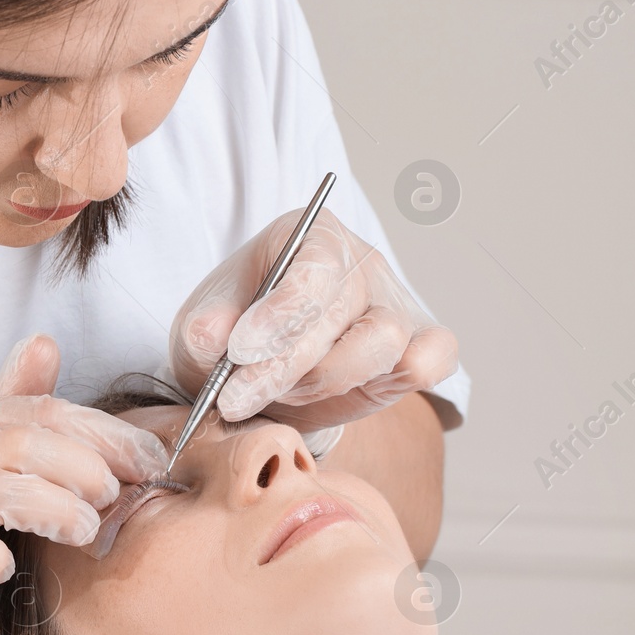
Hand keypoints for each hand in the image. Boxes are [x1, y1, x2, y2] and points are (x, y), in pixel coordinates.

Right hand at [0, 333, 167, 634]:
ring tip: (88, 529)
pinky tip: (11, 567)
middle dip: (85, 466)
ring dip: (55, 508)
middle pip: (23, 444)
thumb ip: (12, 406)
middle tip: (118, 495)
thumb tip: (44, 342)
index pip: (42, 412)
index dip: (106, 432)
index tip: (152, 459)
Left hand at [169, 207, 458, 430]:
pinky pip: (433, 360)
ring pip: (385, 342)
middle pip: (342, 311)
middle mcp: (360, 264)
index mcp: (310, 236)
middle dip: (285, 364)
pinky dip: (405, 380)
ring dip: (325, 381)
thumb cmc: (235, 333)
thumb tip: (215, 335)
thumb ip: (203, 329)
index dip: (278, 316)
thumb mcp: (202, 327)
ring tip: (279, 394)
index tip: (238, 353)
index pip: (312, 270)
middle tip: (236, 398)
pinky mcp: (415, 349)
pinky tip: (344, 395)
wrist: (261, 370)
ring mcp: (394, 306)